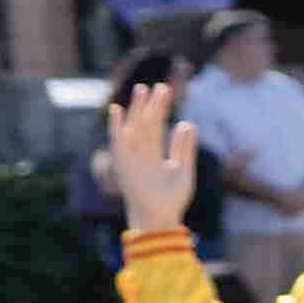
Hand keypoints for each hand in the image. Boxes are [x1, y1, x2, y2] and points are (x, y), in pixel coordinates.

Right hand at [107, 84, 200, 231]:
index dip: (161, 109)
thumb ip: (184, 148)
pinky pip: (117, 140)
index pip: (158, 125)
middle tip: (159, 86)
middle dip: (152, 105)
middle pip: (146, 123)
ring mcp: (131, 156)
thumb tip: (187, 123)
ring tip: (142, 90)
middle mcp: (142, 152)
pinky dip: (116, 126)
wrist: (160, 216)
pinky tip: (117, 110)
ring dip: (136, 109)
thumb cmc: (172, 198)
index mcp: (156, 154)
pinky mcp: (123, 162)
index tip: (166, 91)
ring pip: (133, 127)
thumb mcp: (183, 169)